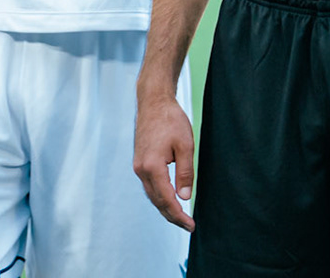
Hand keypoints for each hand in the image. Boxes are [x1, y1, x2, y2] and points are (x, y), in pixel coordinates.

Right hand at [133, 85, 196, 231]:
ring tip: (181, 217)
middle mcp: (141, 169)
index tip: (191, 225)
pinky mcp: (139, 162)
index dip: (179, 216)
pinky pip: (149, 186)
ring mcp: (138, 166)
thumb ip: (185, 173)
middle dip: (173, 216)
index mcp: (152, 167)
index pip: (167, 200)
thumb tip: (184, 197)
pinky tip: (170, 200)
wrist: (153, 102)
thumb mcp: (185, 145)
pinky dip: (160, 197)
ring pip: (152, 195)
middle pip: (157, 201)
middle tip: (189, 226)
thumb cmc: (171, 120)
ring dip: (165, 208)